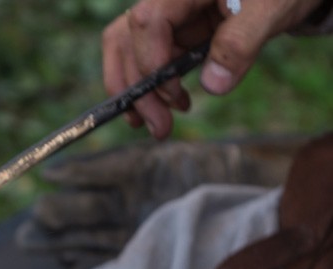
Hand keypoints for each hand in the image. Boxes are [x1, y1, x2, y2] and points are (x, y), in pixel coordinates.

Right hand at [102, 0, 324, 138]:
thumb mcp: (271, 10)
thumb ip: (241, 43)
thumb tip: (212, 85)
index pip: (147, 20)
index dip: (151, 61)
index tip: (173, 94)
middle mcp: (167, 0)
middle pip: (126, 41)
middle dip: (136, 88)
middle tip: (158, 127)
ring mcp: (168, 17)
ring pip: (128, 52)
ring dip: (136, 91)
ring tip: (157, 123)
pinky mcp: (174, 32)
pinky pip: (148, 58)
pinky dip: (152, 87)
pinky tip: (174, 104)